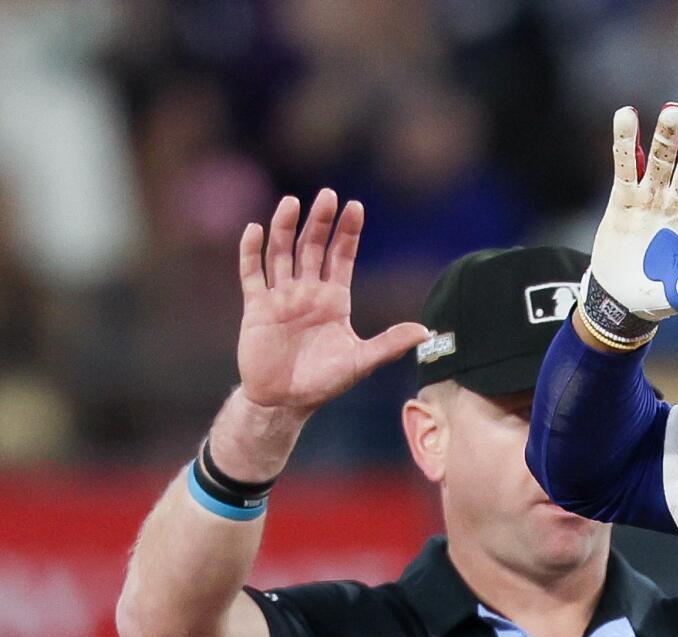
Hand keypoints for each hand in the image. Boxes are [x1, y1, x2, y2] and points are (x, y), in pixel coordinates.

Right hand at [236, 190, 429, 416]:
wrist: (284, 401)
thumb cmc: (323, 382)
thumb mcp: (361, 362)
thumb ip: (390, 344)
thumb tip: (426, 331)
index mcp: (334, 300)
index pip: (341, 257)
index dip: (347, 232)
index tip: (355, 206)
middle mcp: (307, 292)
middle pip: (312, 247)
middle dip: (319, 221)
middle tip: (327, 195)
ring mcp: (281, 297)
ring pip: (281, 253)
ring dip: (285, 228)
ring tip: (292, 202)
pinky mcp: (256, 308)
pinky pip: (252, 274)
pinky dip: (251, 252)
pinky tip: (255, 230)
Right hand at [577, 103, 677, 346]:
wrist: (621, 294)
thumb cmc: (656, 297)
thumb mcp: (676, 300)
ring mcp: (653, 198)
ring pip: (661, 162)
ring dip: (666, 138)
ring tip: (673, 111)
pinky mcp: (625, 196)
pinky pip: (626, 165)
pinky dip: (626, 142)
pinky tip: (627, 115)